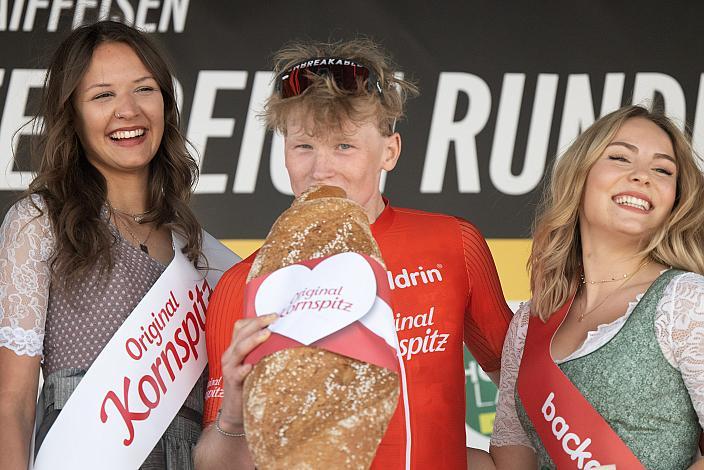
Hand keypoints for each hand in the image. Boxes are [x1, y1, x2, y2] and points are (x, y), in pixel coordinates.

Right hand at [218, 313, 277, 431]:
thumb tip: (289, 338)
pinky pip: (237, 374)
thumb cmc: (249, 385)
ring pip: (238, 349)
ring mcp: (230, 368)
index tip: (275, 314)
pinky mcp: (232, 383)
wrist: (235, 412)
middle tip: (274, 318)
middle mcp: (231, 355)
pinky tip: (252, 366)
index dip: (257, 318)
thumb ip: (264, 351)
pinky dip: (244, 369)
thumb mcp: (254, 363)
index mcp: (236, 348)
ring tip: (266, 334)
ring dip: (252, 341)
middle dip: (258, 323)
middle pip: (242, 333)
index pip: (242, 326)